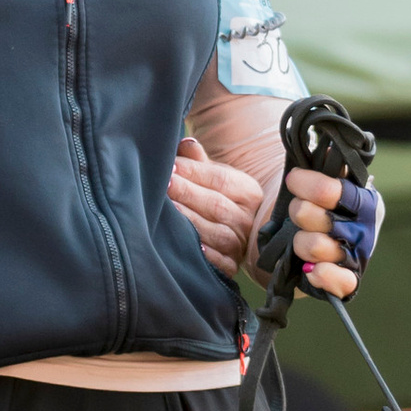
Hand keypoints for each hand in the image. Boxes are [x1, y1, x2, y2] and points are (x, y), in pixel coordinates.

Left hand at [166, 135, 262, 275]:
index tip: (171, 166)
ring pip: (216, 233)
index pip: (221, 179)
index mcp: (248, 191)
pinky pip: (219, 263)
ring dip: (190, 222)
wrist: (229, 230)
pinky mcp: (232, 266)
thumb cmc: (215, 196)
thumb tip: (185, 144)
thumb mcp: (211, 175)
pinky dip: (204, 255)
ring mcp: (241, 244)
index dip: (194, 172)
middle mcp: (247, 218)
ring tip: (167, 212)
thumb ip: (197, 160)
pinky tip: (186, 245)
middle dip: (187, 194)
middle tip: (162, 185)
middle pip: (217, 205)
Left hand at [283, 160, 381, 301]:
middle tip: (295, 210)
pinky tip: (310, 270)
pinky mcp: (344, 281)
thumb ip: (327, 164)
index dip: (314, 187)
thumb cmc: (309, 200)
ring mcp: (354, 256)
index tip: (293, 179)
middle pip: (327, 222)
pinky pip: (342, 283)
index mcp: (363, 200)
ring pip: (324, 250)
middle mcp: (363, 229)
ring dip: (302, 242)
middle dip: (302, 214)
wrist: (292, 233)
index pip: (339, 192)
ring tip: (296, 239)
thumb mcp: (317, 178)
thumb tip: (328, 147)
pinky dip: (325, 276)